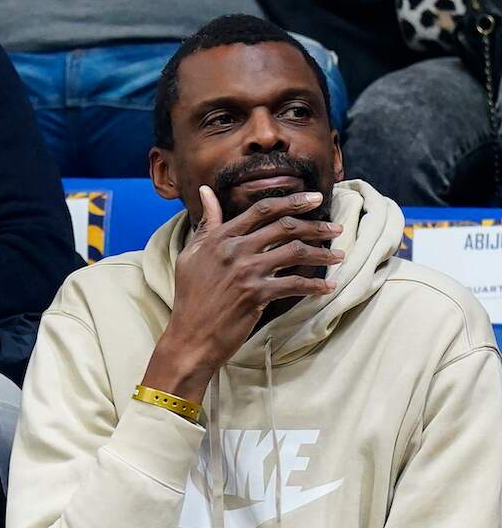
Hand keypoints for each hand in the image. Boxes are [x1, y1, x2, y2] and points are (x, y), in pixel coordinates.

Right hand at [142, 187, 343, 401]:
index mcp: (220, 237)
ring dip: (321, 253)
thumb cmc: (189, 296)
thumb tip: (205, 191)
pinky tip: (328, 287)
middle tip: (336, 228)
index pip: (261, 210)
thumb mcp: (191, 254)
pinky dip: (315, 286)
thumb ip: (206, 223)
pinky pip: (294, 285)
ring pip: (294, 252)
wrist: (190, 336)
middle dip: (316, 226)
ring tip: (338, 255)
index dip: (292, 201)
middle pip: (284, 227)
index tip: (314, 198)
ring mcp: (246, 272)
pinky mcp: (256, 294)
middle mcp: (235, 250)